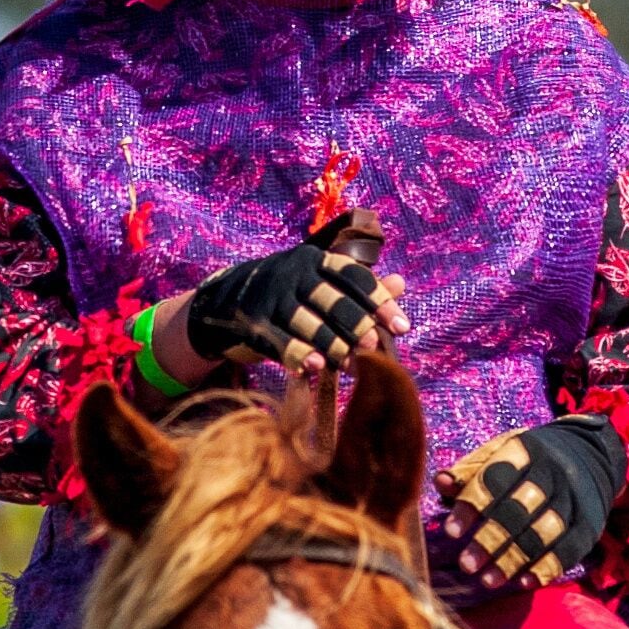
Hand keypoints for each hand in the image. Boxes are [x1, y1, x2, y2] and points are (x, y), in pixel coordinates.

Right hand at [185, 239, 409, 375]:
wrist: (225, 300)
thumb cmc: (288, 293)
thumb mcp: (320, 283)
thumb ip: (359, 287)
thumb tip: (401, 283)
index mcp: (315, 260)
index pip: (353, 275)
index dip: (379, 300)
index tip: (402, 326)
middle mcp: (292, 273)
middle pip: (330, 297)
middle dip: (355, 323)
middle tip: (374, 346)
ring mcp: (270, 297)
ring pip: (305, 320)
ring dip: (329, 342)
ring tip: (348, 362)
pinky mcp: (252, 321)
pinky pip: (277, 338)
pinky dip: (296, 353)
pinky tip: (313, 368)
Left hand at [432, 415, 625, 589]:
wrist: (591, 453)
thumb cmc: (529, 460)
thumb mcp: (501, 452)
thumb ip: (470, 470)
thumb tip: (440, 483)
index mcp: (524, 450)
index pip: (495, 477)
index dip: (472, 505)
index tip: (450, 532)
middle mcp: (552, 472)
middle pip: (519, 508)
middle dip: (491, 538)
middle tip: (466, 565)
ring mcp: (573, 498)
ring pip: (543, 531)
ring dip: (514, 559)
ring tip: (488, 581)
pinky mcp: (590, 524)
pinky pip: (569, 549)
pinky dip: (547, 567)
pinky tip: (524, 582)